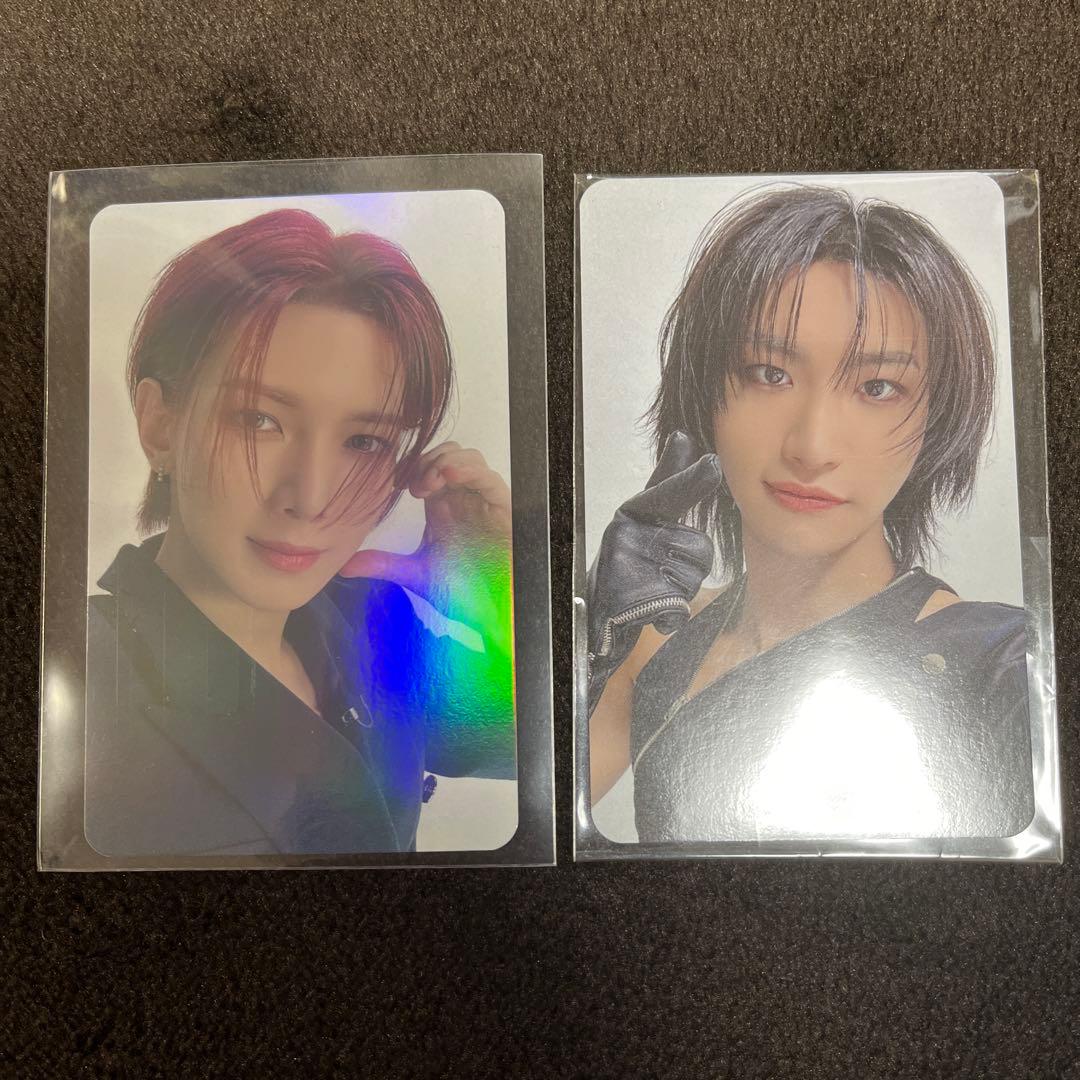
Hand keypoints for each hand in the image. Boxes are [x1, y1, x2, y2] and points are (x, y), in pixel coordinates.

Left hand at [338, 442, 512, 646]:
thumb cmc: (459, 590)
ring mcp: (483, 501)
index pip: (428, 465)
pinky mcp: (502, 509)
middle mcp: (463, 497)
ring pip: (469, 458)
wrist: (488, 611)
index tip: (395, 482)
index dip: (412, 464)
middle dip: (428, 460)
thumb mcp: (415, 574)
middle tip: (412, 485)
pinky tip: (448, 477)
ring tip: (428, 484)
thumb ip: (383, 564)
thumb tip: (344, 566)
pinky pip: (489, 478)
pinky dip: (469, 471)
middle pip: (448, 453)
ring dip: (445, 462)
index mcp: (442, 504)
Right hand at [586, 431, 719, 715]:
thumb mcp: (642, 527)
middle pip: (697, 547)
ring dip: (681, 593)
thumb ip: (668, 489)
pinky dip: (670, 618)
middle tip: (659, 577)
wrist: (592, 629)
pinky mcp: (628, 598)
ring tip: (650, 595)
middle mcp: (624, 533)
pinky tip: (654, 618)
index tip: (710, 461)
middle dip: (690, 569)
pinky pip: (675, 607)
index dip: (687, 477)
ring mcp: (624, 565)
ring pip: (692, 578)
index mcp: (631, 515)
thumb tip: (686, 441)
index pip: (665, 493)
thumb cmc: (623, 575)